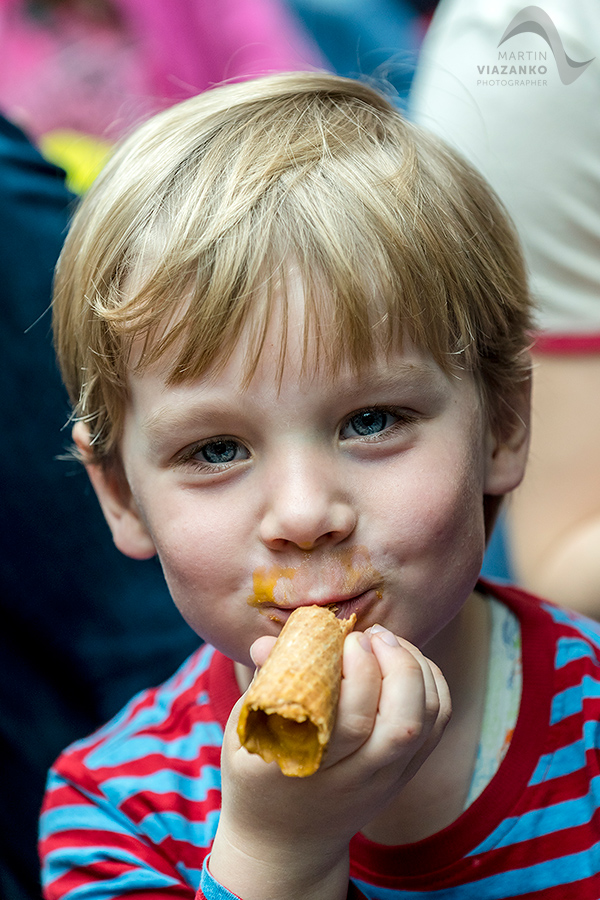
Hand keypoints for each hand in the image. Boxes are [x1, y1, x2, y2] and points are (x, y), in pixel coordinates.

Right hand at [208, 626, 450, 899]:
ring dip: (417, 670)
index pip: (353, 721)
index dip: (360, 673)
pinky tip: (406, 660)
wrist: (286, 843)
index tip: (348, 639)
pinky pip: (437, 724)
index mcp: (311, 767)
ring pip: (427, 722)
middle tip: (373, 634)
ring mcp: (387, 779)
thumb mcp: (246, 732)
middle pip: (403, 724)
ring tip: (387, 641)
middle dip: (397, 666)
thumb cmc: (258, 774)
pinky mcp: (405, 773)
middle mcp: (357, 778)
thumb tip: (268, 643)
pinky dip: (432, 684)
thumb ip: (263, 684)